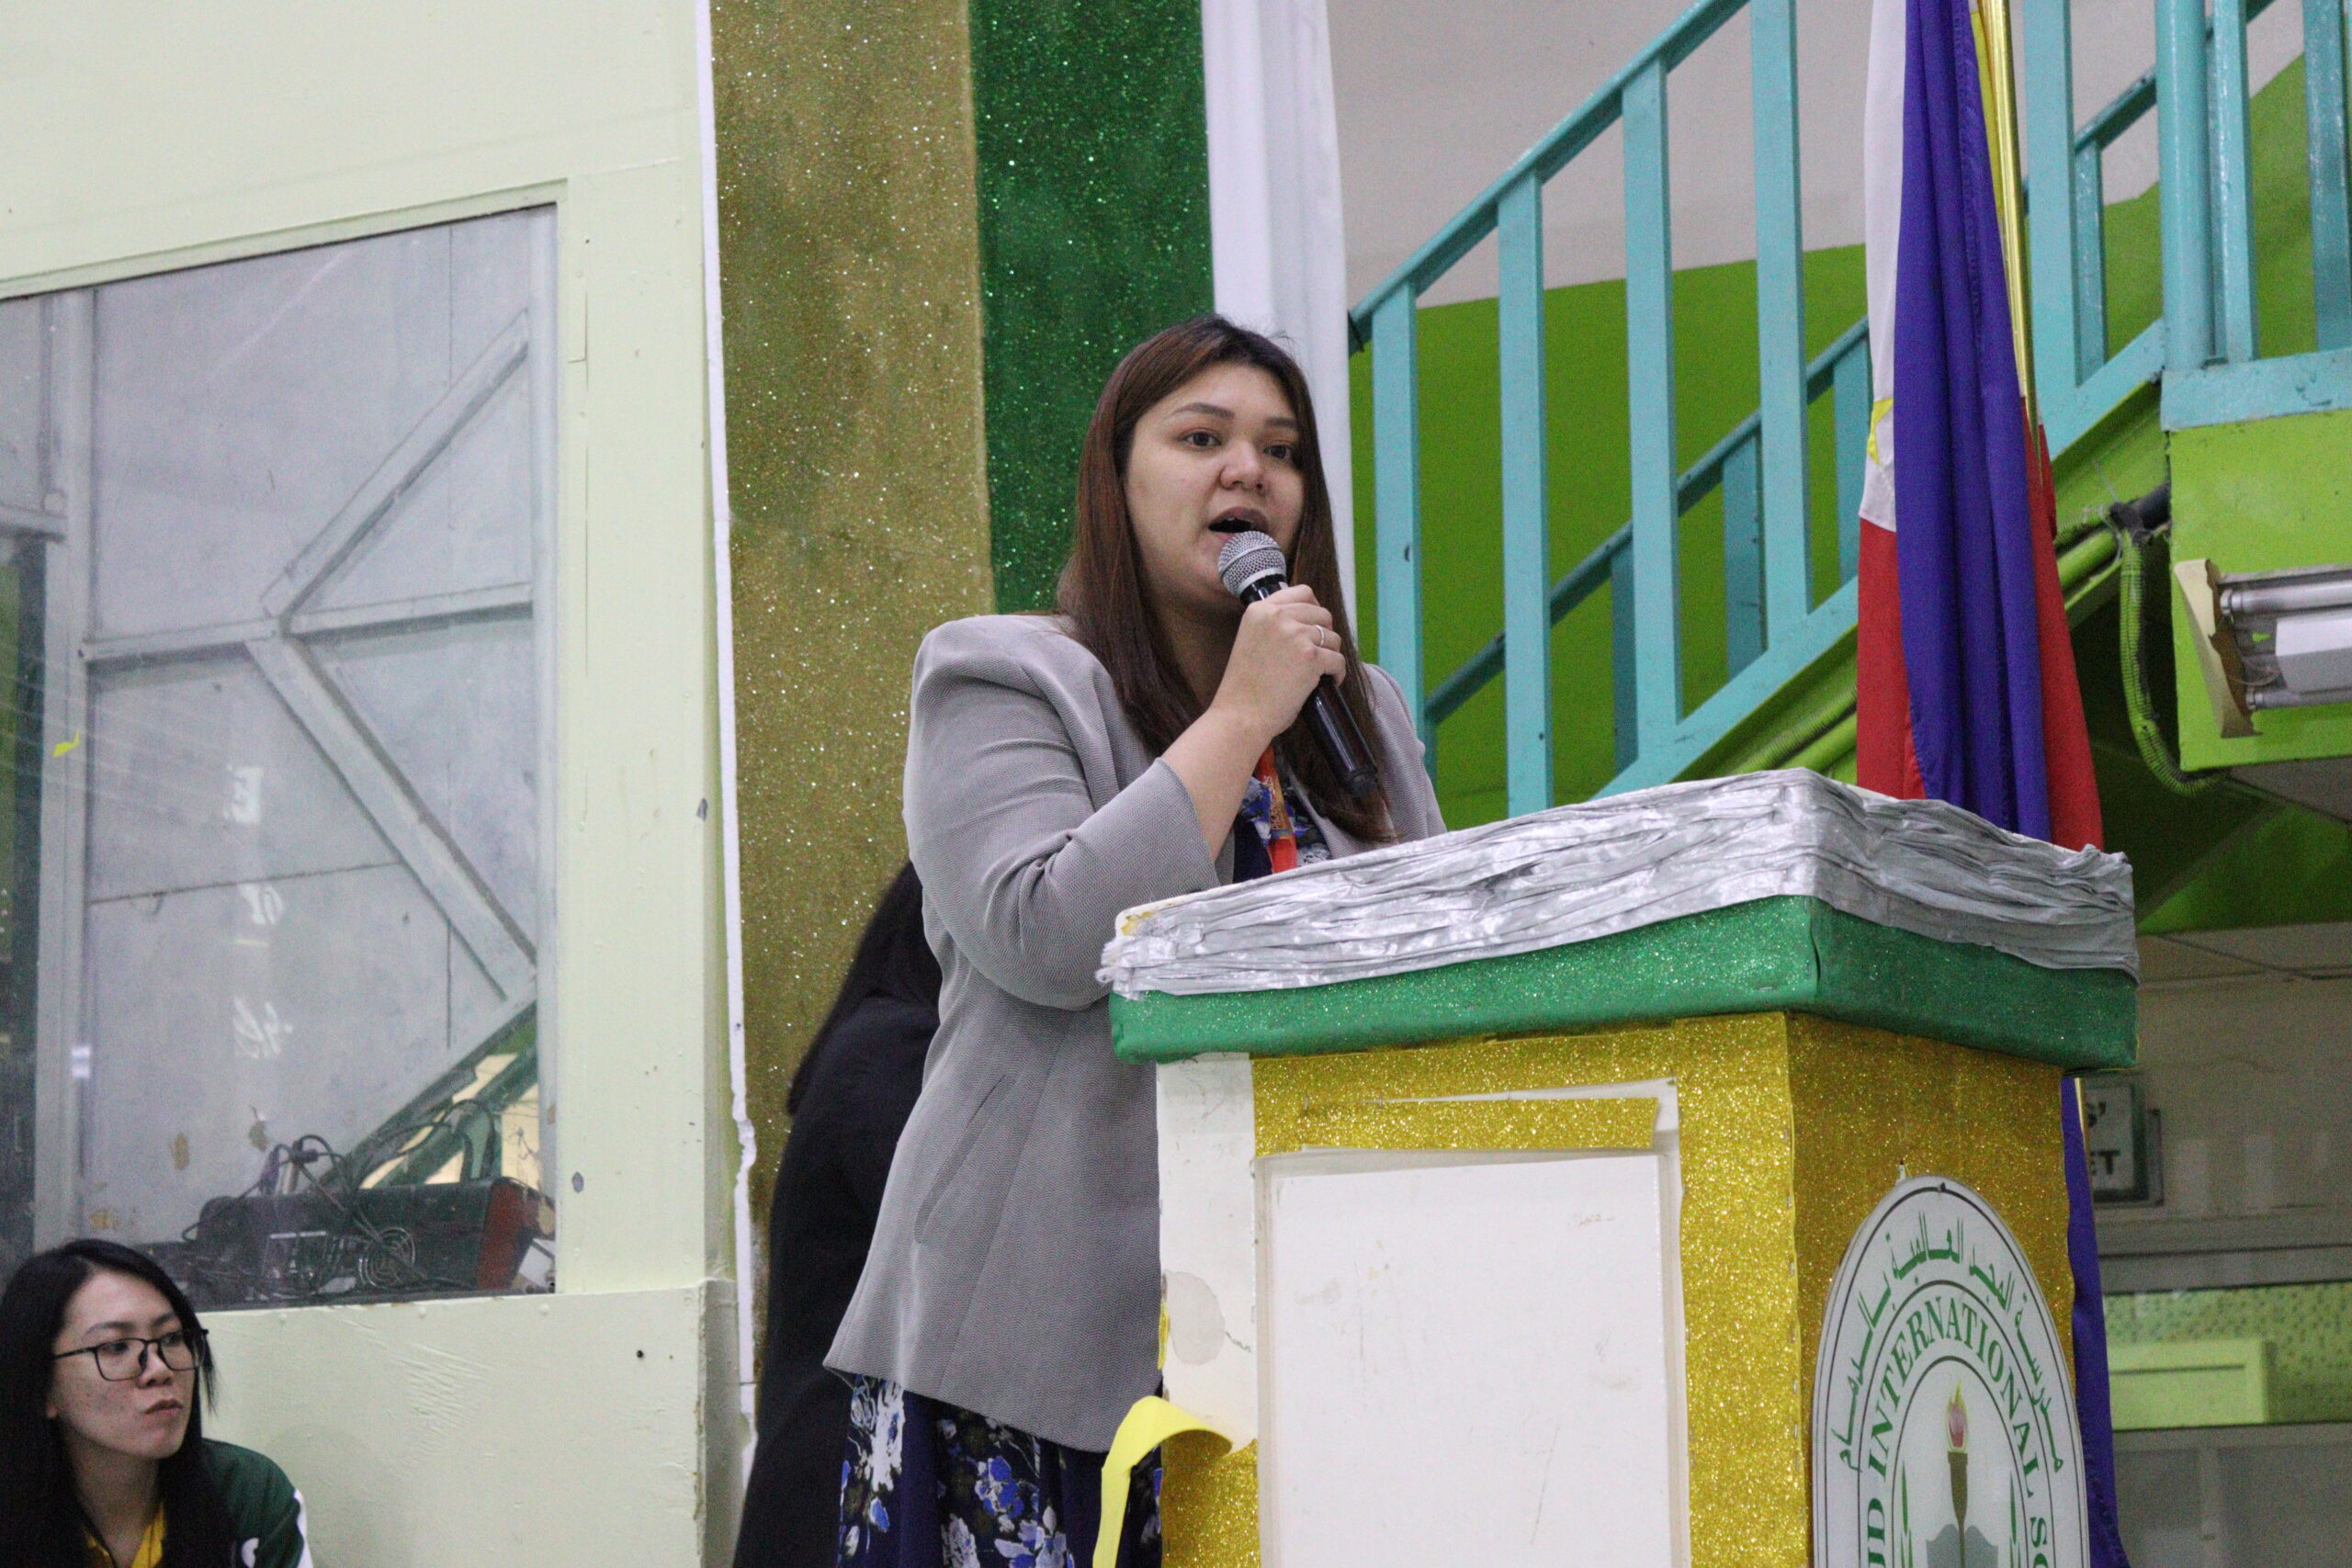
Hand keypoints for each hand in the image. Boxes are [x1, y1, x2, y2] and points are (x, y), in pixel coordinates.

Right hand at [1206, 585, 1345, 750]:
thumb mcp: (1251, 640)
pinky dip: (1337, 673)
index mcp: (1259, 610)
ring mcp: (1295, 635)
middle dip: (1325, 634)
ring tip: (1321, 671)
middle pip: (1323, 614)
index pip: (1302, 592)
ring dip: (1331, 654)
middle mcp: (1277, 617)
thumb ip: (1273, 626)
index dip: (1314, 609)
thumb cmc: (1244, 687)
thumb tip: (1309, 621)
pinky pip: (1338, 660)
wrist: (1240, 715)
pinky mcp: (1310, 657)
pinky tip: (1328, 683)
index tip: (1315, 626)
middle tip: (1319, 654)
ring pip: (1333, 637)